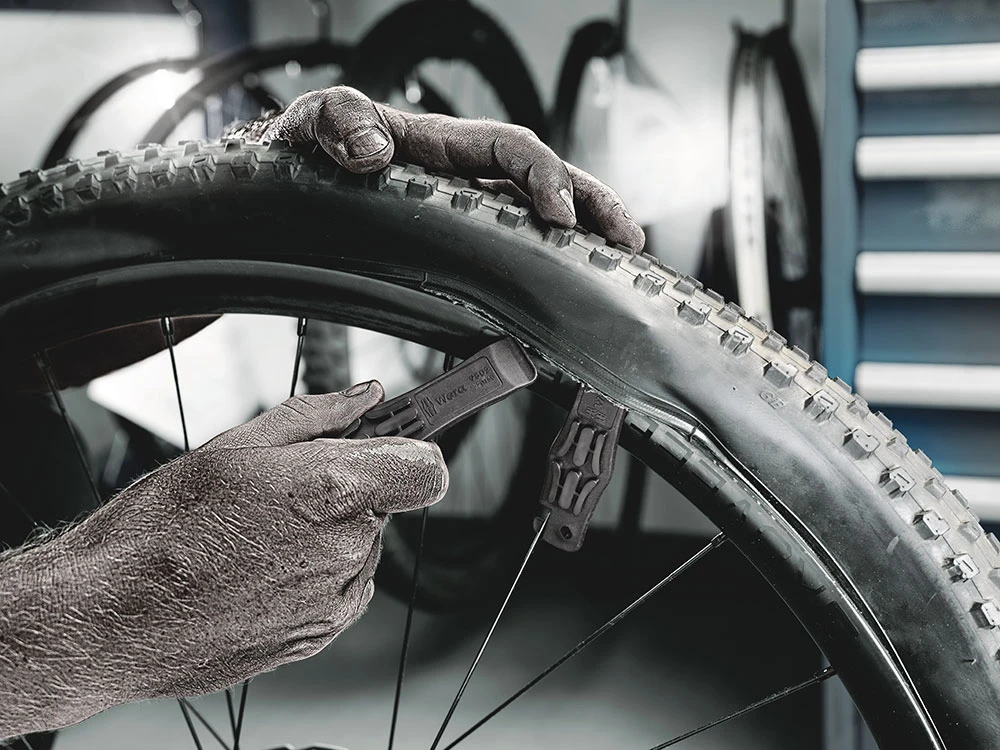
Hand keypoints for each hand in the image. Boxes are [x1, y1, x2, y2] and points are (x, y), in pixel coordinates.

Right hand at [0, 381, 447, 734]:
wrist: (109, 617)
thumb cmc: (157, 531)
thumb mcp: (235, 446)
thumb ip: (318, 416)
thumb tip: (365, 398)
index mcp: (332, 490)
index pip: (426, 469)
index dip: (410, 454)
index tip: (391, 449)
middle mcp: (345, 549)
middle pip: (383, 506)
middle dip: (346, 492)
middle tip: (281, 494)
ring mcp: (333, 599)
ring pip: (359, 550)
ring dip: (326, 538)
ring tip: (255, 537)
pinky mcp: (316, 637)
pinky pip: (341, 592)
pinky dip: (314, 577)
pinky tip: (257, 570)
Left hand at [232, 85, 645, 250]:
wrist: (294, 178)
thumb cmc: (308, 146)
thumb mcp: (316, 118)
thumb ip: (341, 122)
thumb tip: (375, 153)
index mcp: (446, 144)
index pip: (514, 149)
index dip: (544, 177)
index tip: (559, 216)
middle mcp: (468, 175)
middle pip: (548, 179)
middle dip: (594, 204)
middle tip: (625, 240)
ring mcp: (469, 210)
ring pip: (540, 215)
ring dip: (585, 235)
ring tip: (619, 264)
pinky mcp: (461, 243)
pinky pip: (514, 247)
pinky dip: (548, 264)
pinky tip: (568, 288)